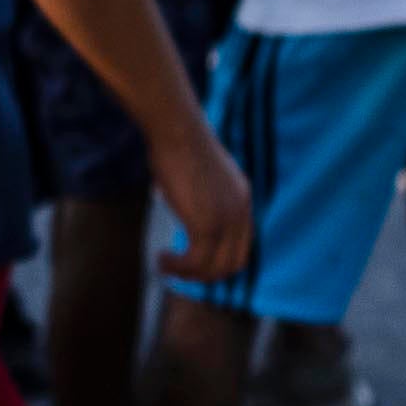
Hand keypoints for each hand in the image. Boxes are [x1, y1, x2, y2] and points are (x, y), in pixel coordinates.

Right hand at [149, 120, 254, 292]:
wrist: (178, 131)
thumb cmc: (179, 145)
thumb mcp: (202, 173)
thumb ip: (203, 193)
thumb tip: (184, 207)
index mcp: (243, 199)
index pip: (242, 246)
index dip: (219, 261)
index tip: (194, 262)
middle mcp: (240, 212)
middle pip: (233, 264)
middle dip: (205, 275)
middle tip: (179, 270)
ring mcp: (226, 220)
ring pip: (213, 267)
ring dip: (187, 274)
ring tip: (165, 264)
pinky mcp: (206, 224)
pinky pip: (196, 261)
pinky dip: (178, 266)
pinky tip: (161, 258)